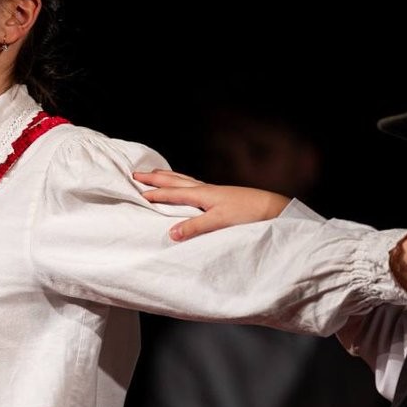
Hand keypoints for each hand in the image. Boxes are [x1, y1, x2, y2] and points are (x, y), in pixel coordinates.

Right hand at [134, 170, 289, 241]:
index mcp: (201, 194)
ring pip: (183, 179)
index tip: (136, 194)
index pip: (171, 194)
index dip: (154, 194)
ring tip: (155, 173)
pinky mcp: (218, 194)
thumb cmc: (246, 213)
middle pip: (174, 180)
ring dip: (167, 176)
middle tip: (136, 174)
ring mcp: (211, 190)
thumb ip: (195, 227)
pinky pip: (192, 183)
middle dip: (155, 178)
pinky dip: (181, 180)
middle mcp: (204, 189)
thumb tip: (171, 233)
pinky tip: (183, 183)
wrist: (270, 208)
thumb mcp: (219, 222)